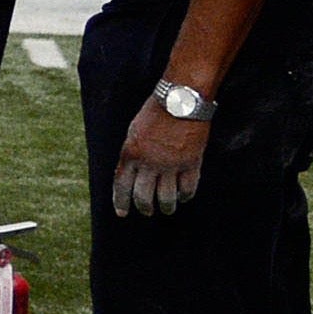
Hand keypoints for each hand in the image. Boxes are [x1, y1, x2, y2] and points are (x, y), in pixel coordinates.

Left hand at [113, 98, 210, 216]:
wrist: (180, 100)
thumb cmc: (155, 112)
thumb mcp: (134, 132)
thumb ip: (132, 153)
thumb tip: (130, 173)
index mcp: (130, 154)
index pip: (121, 185)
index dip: (121, 202)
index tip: (122, 213)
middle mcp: (149, 163)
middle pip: (143, 195)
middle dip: (144, 207)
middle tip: (147, 212)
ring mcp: (171, 164)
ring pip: (166, 196)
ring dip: (166, 206)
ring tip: (167, 209)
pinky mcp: (191, 162)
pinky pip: (188, 187)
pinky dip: (186, 195)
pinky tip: (184, 197)